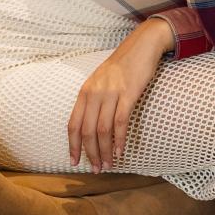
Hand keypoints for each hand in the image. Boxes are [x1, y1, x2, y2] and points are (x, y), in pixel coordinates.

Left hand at [68, 16, 171, 171]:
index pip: (73, 124)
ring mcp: (111, 94)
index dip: (73, 145)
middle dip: (90, 153)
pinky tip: (120, 151)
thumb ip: (93, 100)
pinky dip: (119, 140)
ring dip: (105, 151)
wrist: (141, 46)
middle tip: (96, 169)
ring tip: (109, 164)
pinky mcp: (128, 94)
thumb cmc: (122, 65)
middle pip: (87, 131)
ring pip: (102, 130)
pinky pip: (120, 122)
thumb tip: (90, 125)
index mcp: (85, 92)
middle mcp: (94, 93)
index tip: (75, 161)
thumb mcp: (100, 81)